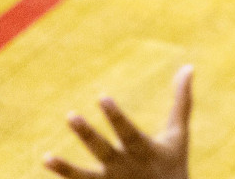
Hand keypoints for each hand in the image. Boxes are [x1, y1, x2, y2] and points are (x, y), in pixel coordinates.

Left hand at [44, 65, 192, 178]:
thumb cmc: (173, 164)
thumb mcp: (178, 134)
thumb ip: (180, 101)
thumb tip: (188, 66)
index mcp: (145, 151)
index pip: (128, 132)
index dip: (116, 116)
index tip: (102, 97)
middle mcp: (127, 168)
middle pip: (104, 151)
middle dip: (87, 135)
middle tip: (70, 115)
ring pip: (85, 177)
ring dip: (66, 169)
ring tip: (46, 157)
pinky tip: (49, 169)